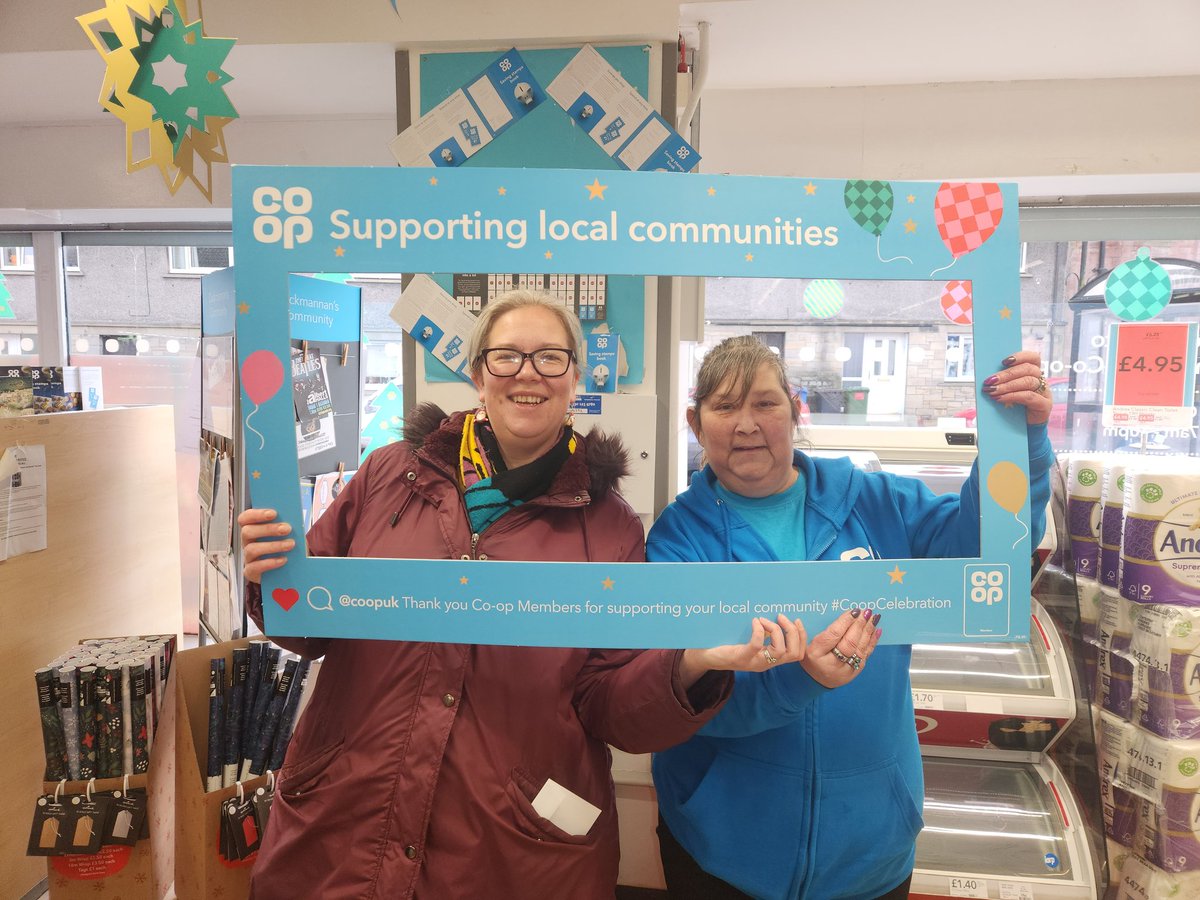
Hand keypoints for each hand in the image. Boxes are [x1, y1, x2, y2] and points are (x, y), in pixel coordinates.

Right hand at [239, 508, 294, 583]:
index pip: (245, 518)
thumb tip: (289, 519)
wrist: (290, 569)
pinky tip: (283, 560)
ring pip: (251, 549)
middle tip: (287, 529)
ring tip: (290, 544)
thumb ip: (286, 525)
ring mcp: (248, 557)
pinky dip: (269, 563)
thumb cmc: (286, 546)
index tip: (274, 513)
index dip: (257, 514)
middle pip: (247, 532)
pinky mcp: (251, 572)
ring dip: (272, 546)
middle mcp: (247, 542)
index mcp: (253, 528)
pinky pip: (254, 567)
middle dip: (268, 529)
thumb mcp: (288, 534)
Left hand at [679, 615, 806, 687]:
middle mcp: (766, 663)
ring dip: (777, 630)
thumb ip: (763, 633)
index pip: (797, 654)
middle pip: (794, 653)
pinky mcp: (742, 658)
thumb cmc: (727, 644)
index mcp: (770, 659)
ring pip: (780, 651)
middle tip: (782, 617)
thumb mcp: (750, 640)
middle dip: (794, 633)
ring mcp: (754, 662)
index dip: (802, 637)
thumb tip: (775, 614)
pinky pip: (757, 645)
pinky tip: (754, 622)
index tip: (796, 620)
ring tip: (765, 619)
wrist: (705, 656)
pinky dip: (759, 631)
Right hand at [800, 608, 881, 687]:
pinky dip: (872, 641)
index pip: (833, 635)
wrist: (816, 681)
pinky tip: (877, 630)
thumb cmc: (812, 657)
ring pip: (859, 648)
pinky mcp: (855, 671)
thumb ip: (817, 630)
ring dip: (868, 631)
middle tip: (866, 612)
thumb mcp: (807, 644)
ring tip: (874, 617)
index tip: (853, 611)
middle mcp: (831, 663)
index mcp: (816, 654)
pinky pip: (865, 655)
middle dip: (859, 625)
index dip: (844, 622)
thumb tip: (822, 618)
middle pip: (848, 643)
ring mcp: (845, 670)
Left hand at [982, 350, 1052, 425]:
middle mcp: (1041, 380)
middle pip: (1028, 369)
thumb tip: (988, 377)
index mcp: (1034, 373)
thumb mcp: (1008, 391)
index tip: (1004, 361)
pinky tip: (1000, 398)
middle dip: (1006, 374)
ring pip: (1028, 382)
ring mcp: (1045, 392)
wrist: (1023, 428)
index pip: (1033, 358)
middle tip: (990, 380)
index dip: (1020, 356)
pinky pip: (1029, 396)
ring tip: (992, 391)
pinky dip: (1012, 396)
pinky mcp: (1044, 405)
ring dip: (1007, 385)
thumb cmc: (1014, 407)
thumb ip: (1003, 382)